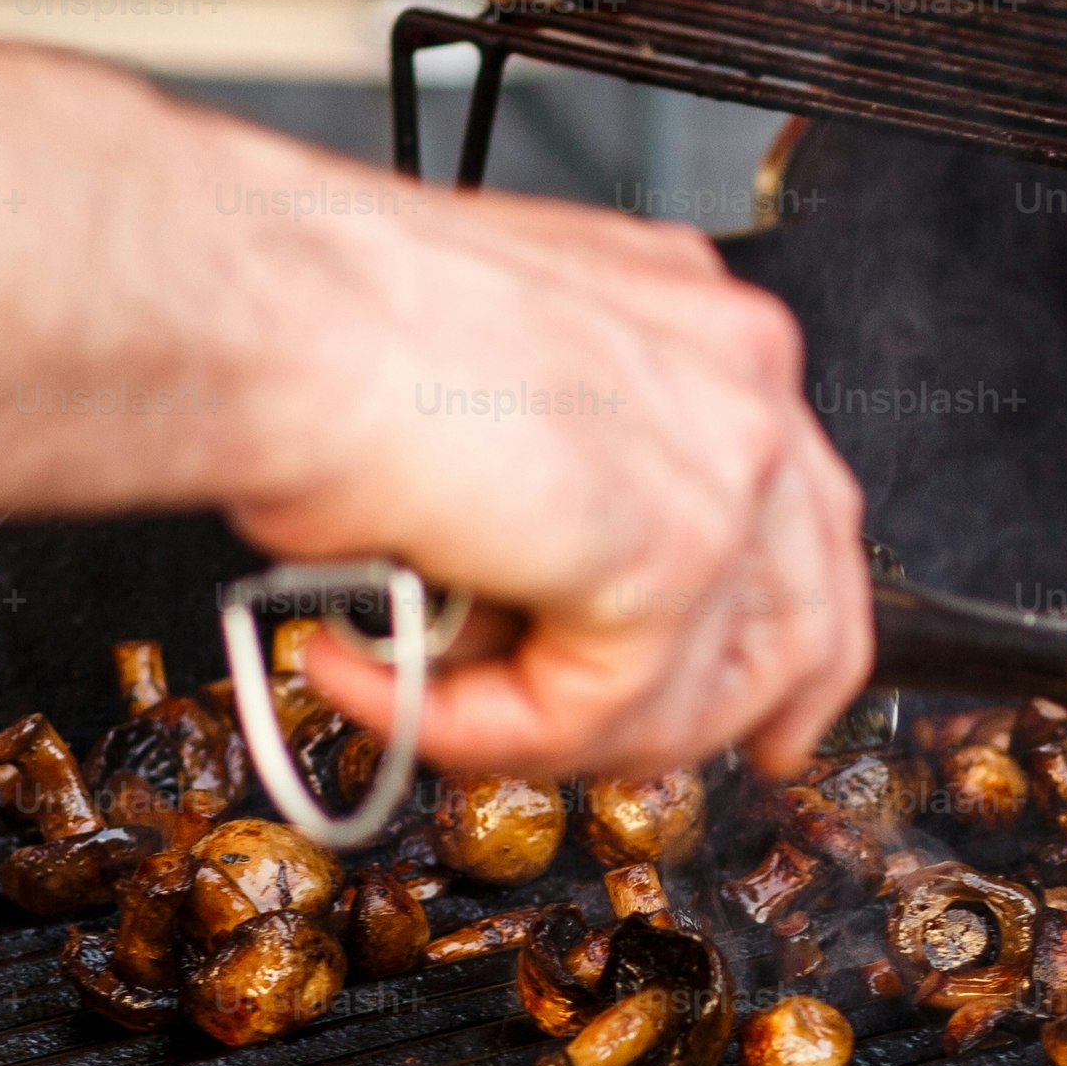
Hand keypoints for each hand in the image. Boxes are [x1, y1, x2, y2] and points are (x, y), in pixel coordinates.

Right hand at [225, 160, 870, 776]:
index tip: (748, 715)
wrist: (263, 305)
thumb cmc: (311, 316)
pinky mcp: (677, 552)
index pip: (796, 515)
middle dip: (698, 723)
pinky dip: (474, 729)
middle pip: (803, 614)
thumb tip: (534, 606)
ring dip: (551, 734)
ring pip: (697, 692)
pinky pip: (593, 714)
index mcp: (694, 323)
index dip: (763, 639)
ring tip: (423, 701)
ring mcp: (727, 460)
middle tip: (597, 759)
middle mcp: (736, 375)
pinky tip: (379, 680)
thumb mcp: (476, 402)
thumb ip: (548, 494)